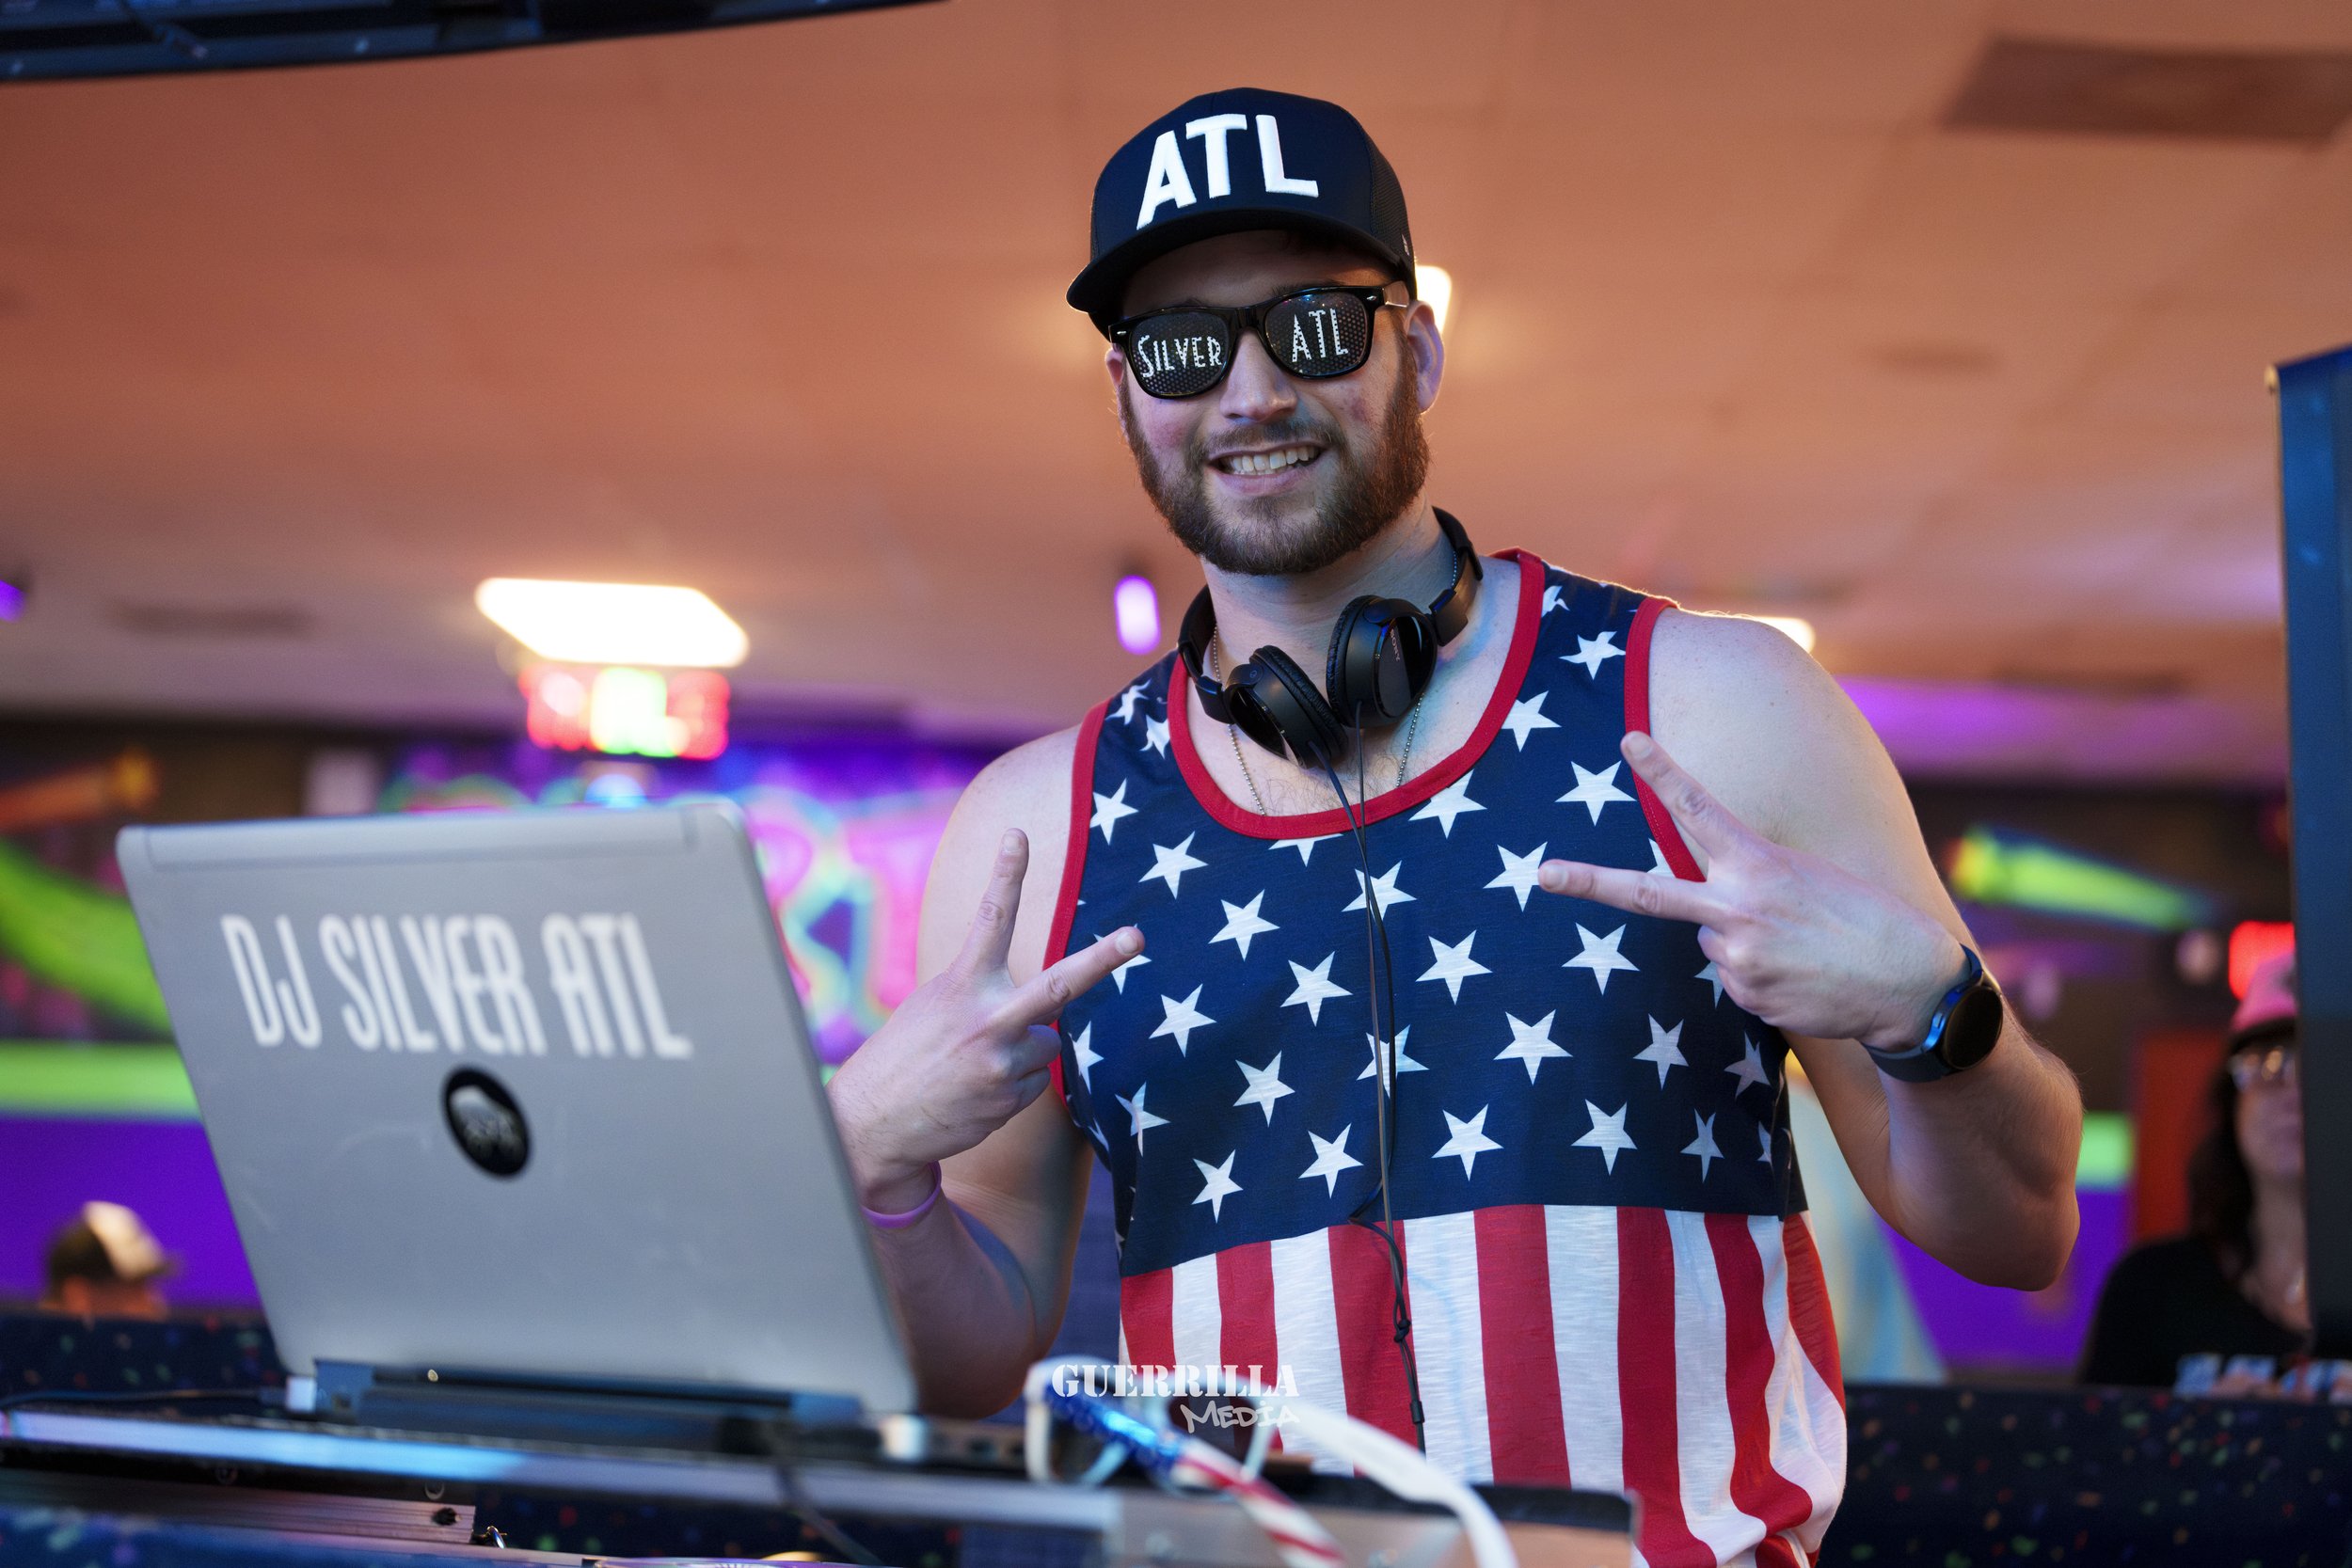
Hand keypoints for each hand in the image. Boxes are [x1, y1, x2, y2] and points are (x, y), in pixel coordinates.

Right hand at [828, 829, 1142, 1209]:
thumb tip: (1048, 1012)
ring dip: (1019, 1052)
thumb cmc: (908, 1053)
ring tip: (973, 1067)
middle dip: (1103, 960)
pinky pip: (1032, 1081)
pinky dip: (1010, 1085)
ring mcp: (1000, 1063)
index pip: (990, 920)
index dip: (1006, 874)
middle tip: (1137, 937)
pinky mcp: (1009, 1100)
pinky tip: (974, 1092)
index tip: (1018, 834)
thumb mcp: (936, 1004)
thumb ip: (987, 994)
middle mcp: (986, 1020)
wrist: (873, 1123)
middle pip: (1058, 986)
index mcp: (961, 985)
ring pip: (1045, 1043)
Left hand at [1536, 731, 1963, 1049]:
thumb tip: (1708, 922)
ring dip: (1745, 940)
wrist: (1910, 985)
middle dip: (1588, 882)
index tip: (1630, 741)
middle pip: (1646, 892)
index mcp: (1760, 865)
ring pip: (1712, 939)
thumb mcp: (1808, 878)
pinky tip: (1803, 975)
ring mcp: (1736, 957)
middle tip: (1541, 874)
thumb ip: (1749, 884)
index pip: (1699, 811)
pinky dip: (1762, 973)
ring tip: (1800, 947)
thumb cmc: (1865, 920)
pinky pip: (1735, 976)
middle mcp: (1738, 909)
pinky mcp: (1746, 995)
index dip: (1663, 772)